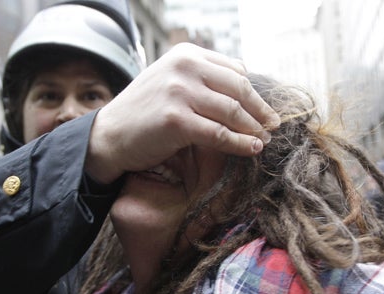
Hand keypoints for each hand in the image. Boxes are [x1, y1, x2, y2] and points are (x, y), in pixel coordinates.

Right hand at [85, 43, 279, 183]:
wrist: (109, 136)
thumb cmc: (143, 113)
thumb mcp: (171, 83)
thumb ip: (202, 81)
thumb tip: (243, 91)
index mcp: (186, 54)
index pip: (234, 70)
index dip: (254, 92)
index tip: (264, 109)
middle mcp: (184, 67)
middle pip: (239, 88)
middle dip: (261, 109)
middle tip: (274, 125)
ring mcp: (180, 92)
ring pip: (233, 111)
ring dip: (255, 128)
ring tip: (265, 139)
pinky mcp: (176, 120)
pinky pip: (220, 134)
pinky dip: (242, 143)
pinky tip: (253, 149)